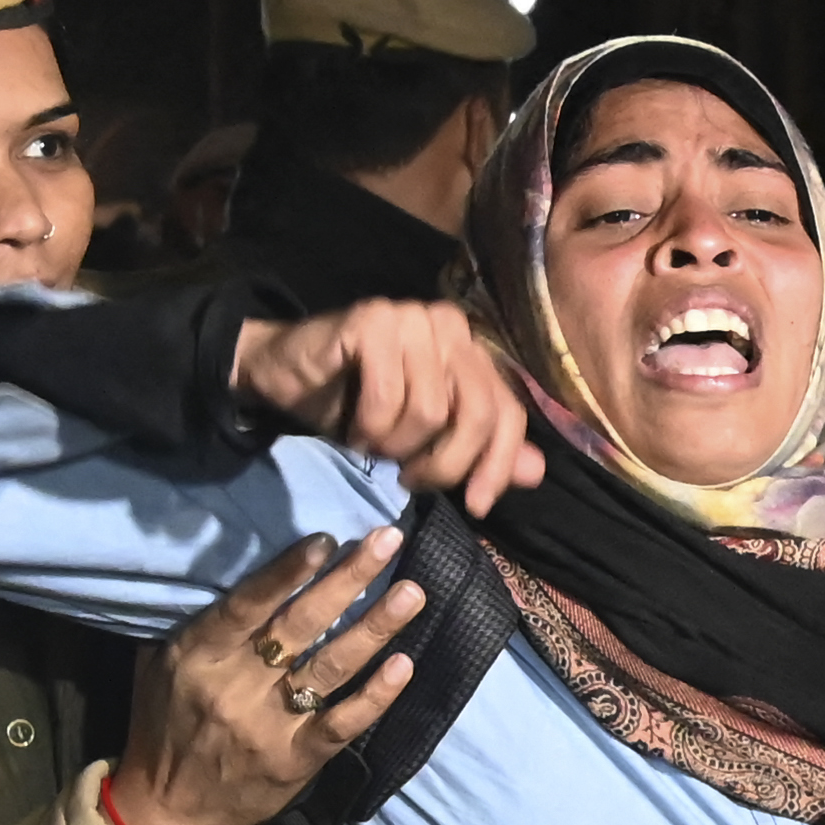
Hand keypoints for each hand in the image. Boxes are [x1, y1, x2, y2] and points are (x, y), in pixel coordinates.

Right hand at [106, 526, 427, 824]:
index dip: (287, 572)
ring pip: (331, 668)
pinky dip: (376, 695)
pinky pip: (343, 723)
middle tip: (387, 542)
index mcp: (198, 657)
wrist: (167, 812)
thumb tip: (223, 564)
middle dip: (348, 581)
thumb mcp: (157, 667)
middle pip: (300, 627)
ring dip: (375, 628)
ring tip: (412, 594)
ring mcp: (272, 727)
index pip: (247, 606)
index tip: (326, 539)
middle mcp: (237, 689)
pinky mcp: (298, 761)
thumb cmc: (161, 726)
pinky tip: (404, 664)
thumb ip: (191, 621)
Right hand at [231, 299, 545, 514]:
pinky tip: (353, 427)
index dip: (497, 465)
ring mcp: (412, 317)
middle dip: (444, 464)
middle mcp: (450, 325)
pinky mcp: (373, 319)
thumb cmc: (358, 407)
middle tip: (408, 478)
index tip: (476, 507)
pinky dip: (369, 427)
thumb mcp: (424, 441)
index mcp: (471, 350)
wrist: (288, 376)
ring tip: (372, 443)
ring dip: (394, 445)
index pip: (507, 413)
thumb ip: (478, 451)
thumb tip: (536, 472)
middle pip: (475, 414)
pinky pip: (387, 396)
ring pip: (428, 411)